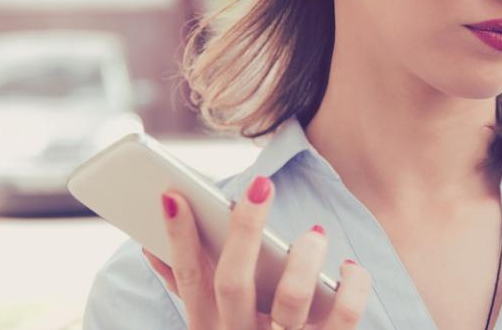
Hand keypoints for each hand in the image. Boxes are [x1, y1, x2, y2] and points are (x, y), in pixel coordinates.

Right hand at [141, 176, 371, 329]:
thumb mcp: (209, 326)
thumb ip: (187, 287)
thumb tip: (150, 246)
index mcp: (208, 327)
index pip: (188, 278)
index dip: (177, 238)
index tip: (173, 195)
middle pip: (233, 283)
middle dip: (243, 231)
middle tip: (260, 186)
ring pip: (291, 300)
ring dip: (303, 259)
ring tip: (315, 232)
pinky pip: (343, 317)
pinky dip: (352, 287)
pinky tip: (349, 267)